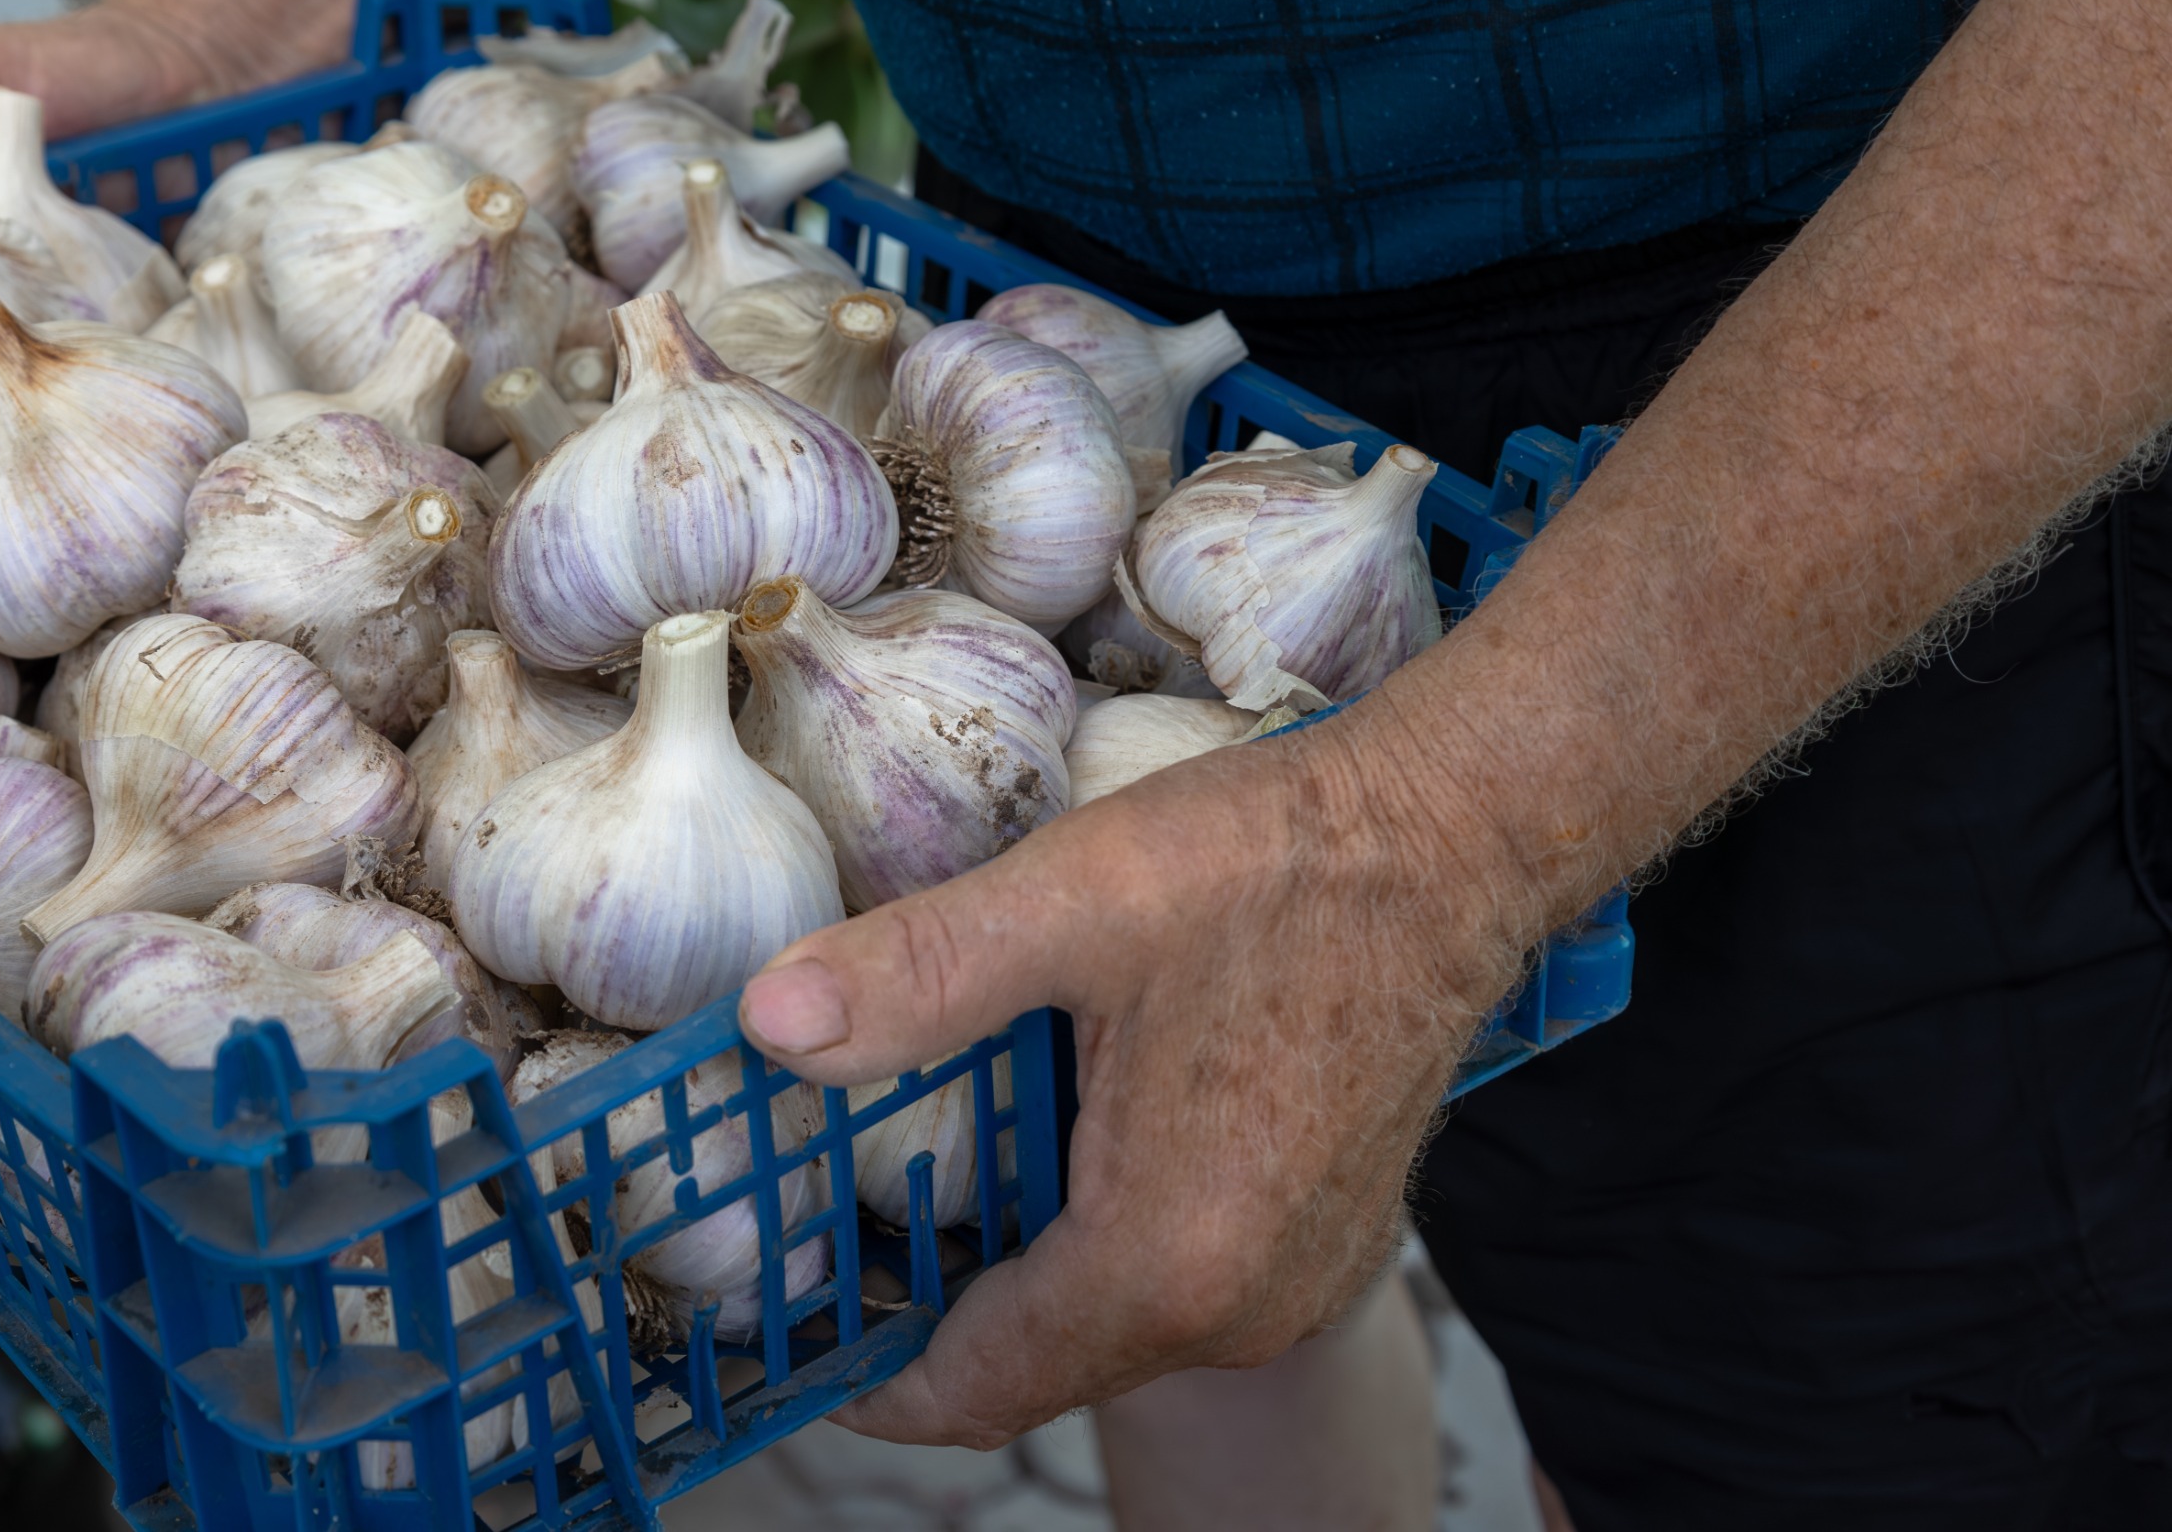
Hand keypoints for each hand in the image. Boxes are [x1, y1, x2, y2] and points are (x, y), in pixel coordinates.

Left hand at [738, 697, 1529, 1447]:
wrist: (1453, 839)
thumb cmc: (1285, 868)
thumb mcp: (1076, 902)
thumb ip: (917, 974)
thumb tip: (773, 1026)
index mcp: (1167, 1257)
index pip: (973, 1386)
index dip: (868, 1371)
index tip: (791, 1328)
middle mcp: (1240, 1304)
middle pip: (1036, 1361)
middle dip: (932, 1299)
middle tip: (843, 1207)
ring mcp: (1292, 1280)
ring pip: (1105, 1321)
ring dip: (1018, 1261)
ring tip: (942, 1152)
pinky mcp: (1320, 1237)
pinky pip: (1172, 1278)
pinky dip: (1098, 1236)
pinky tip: (1062, 1129)